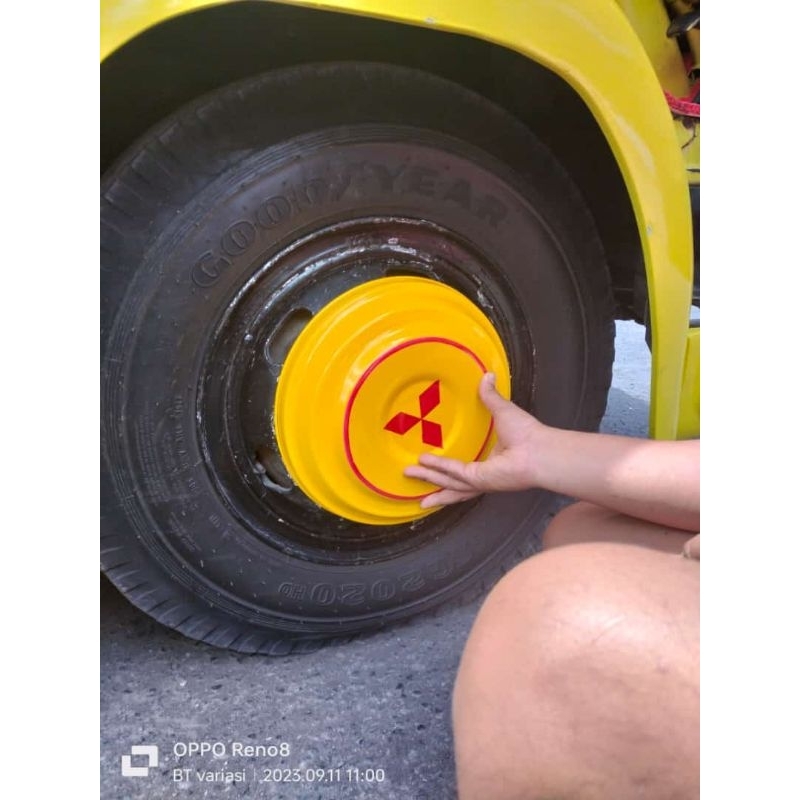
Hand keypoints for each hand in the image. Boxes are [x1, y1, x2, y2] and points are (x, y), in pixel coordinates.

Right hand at [404, 372, 543, 507]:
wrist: (539, 449)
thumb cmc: (529, 434)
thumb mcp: (503, 410)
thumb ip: (491, 396)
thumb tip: (487, 376)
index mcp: (489, 460)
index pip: (463, 468)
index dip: (445, 468)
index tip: (429, 465)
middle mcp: (484, 474)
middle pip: (450, 482)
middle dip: (430, 481)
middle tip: (410, 476)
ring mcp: (481, 480)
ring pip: (448, 483)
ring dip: (428, 479)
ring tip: (408, 475)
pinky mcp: (479, 479)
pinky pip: (455, 473)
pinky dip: (439, 468)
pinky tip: (424, 463)